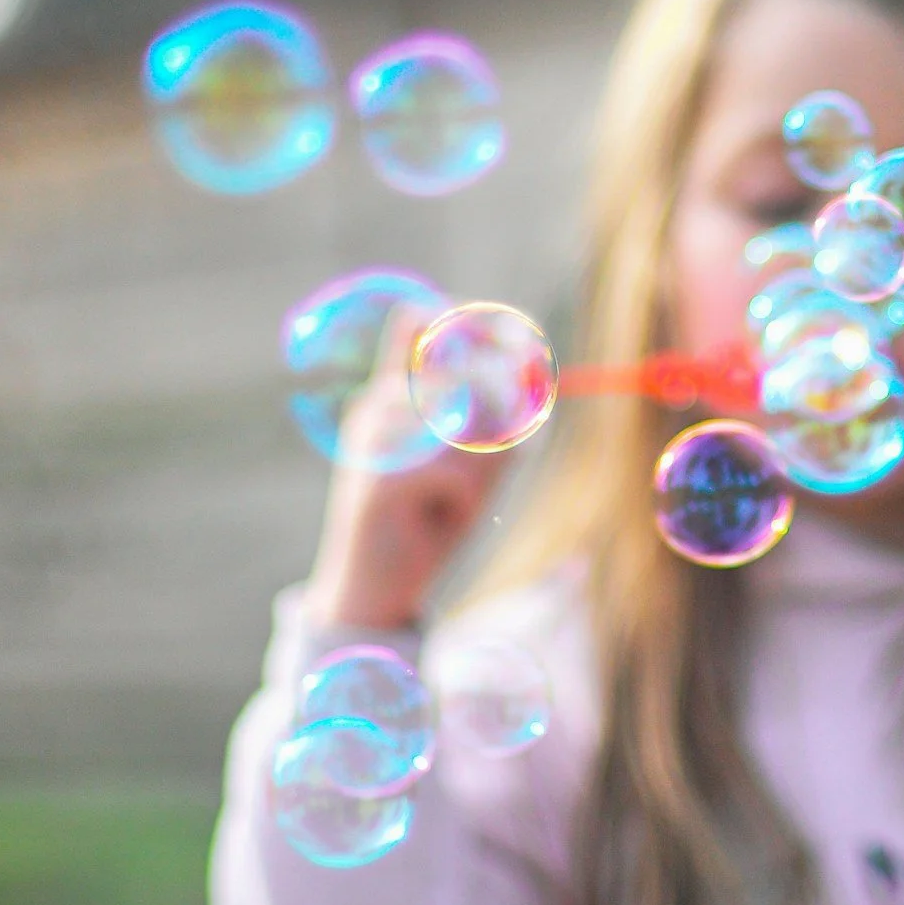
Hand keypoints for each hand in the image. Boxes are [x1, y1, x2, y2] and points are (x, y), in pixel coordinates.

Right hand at [306, 310, 506, 631]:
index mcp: (390, 394)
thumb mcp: (469, 468)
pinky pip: (455, 478)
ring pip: (465, 432)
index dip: (461, 319)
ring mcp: (373, 439)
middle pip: (463, 382)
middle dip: (490, 430)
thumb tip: (530, 388)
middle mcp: (376, 406)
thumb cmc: (424, 521)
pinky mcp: (379, 480)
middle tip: (481, 468)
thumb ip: (493, 427)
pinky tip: (434, 518)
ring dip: (476, 473)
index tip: (509, 335)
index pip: (418, 324)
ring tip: (448, 501)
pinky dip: (461, 502)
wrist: (374, 585)